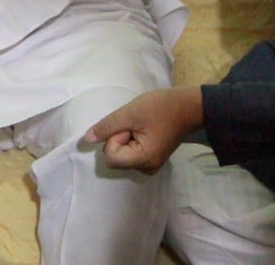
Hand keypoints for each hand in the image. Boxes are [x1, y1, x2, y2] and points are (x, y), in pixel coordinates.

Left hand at [83, 87, 202, 172]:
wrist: (187, 106)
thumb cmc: (160, 107)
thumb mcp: (130, 113)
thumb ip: (107, 126)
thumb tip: (86, 140)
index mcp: (144, 160)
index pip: (111, 157)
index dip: (114, 139)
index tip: (129, 126)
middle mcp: (147, 168)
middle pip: (116, 158)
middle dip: (120, 138)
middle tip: (136, 124)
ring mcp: (150, 165)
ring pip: (122, 155)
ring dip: (125, 138)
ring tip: (142, 126)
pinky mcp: (152, 158)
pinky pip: (131, 153)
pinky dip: (132, 140)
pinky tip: (144, 130)